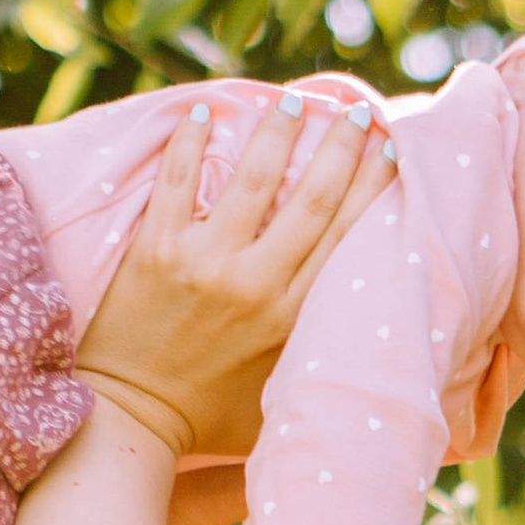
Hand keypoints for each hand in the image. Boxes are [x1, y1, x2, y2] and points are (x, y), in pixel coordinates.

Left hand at [77, 90, 397, 460]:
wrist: (130, 424)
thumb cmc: (208, 418)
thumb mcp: (282, 396)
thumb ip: (317, 358)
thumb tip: (365, 338)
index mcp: (292, 318)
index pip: (346, 236)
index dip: (375, 187)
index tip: (393, 150)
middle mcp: (256, 285)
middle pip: (312, 199)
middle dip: (341, 147)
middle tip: (358, 111)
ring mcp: (204, 264)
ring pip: (251, 180)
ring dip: (278, 133)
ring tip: (295, 101)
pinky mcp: (156, 253)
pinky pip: (177, 184)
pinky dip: (189, 143)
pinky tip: (203, 111)